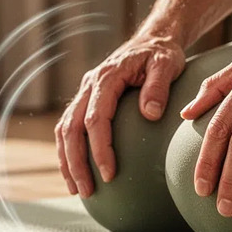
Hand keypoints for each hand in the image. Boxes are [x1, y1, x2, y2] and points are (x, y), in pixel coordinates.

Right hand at [56, 36, 185, 197]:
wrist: (152, 40)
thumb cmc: (162, 55)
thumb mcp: (167, 64)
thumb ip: (158, 87)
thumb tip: (150, 114)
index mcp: (106, 77)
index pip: (95, 118)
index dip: (99, 148)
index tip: (109, 174)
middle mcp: (88, 86)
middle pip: (71, 129)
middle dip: (76, 163)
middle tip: (87, 191)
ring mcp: (83, 94)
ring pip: (64, 131)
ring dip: (67, 161)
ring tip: (76, 189)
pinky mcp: (84, 102)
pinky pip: (68, 129)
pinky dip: (67, 152)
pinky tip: (75, 174)